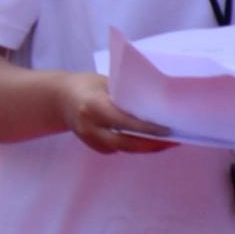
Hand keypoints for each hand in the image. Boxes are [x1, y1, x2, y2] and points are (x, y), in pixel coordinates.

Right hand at [54, 71, 173, 156]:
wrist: (59, 98)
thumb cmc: (87, 86)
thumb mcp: (105, 84)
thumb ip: (124, 96)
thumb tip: (153, 105)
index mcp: (93, 106)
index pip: (124, 121)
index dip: (146, 128)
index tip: (168, 129)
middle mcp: (90, 126)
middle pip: (124, 143)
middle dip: (151, 144)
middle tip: (175, 141)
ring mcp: (89, 139)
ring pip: (123, 149)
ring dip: (146, 147)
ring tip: (169, 142)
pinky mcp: (93, 146)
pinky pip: (117, 150)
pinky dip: (134, 146)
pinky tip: (150, 141)